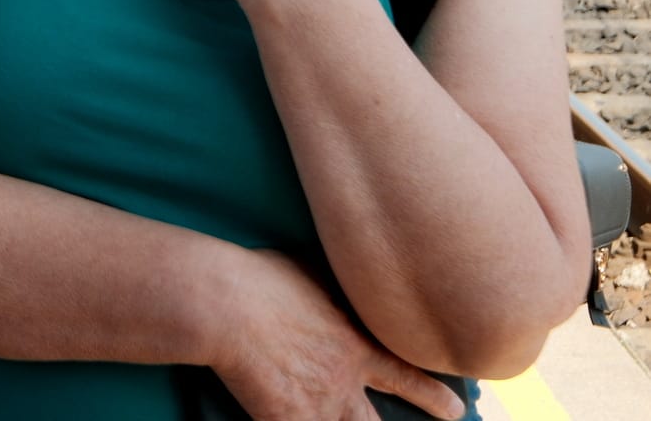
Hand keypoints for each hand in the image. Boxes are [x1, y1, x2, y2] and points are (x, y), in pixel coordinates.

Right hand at [213, 251, 465, 420]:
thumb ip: (332, 293)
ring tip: (324, 418)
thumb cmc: (262, 279)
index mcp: (355, 345)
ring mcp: (314, 405)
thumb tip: (338, 287)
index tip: (454, 409)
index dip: (432, 396)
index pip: (406, 377)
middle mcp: (342, 382)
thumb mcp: (311, 275)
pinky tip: (279, 419)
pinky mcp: (282, 418)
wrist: (226, 304)